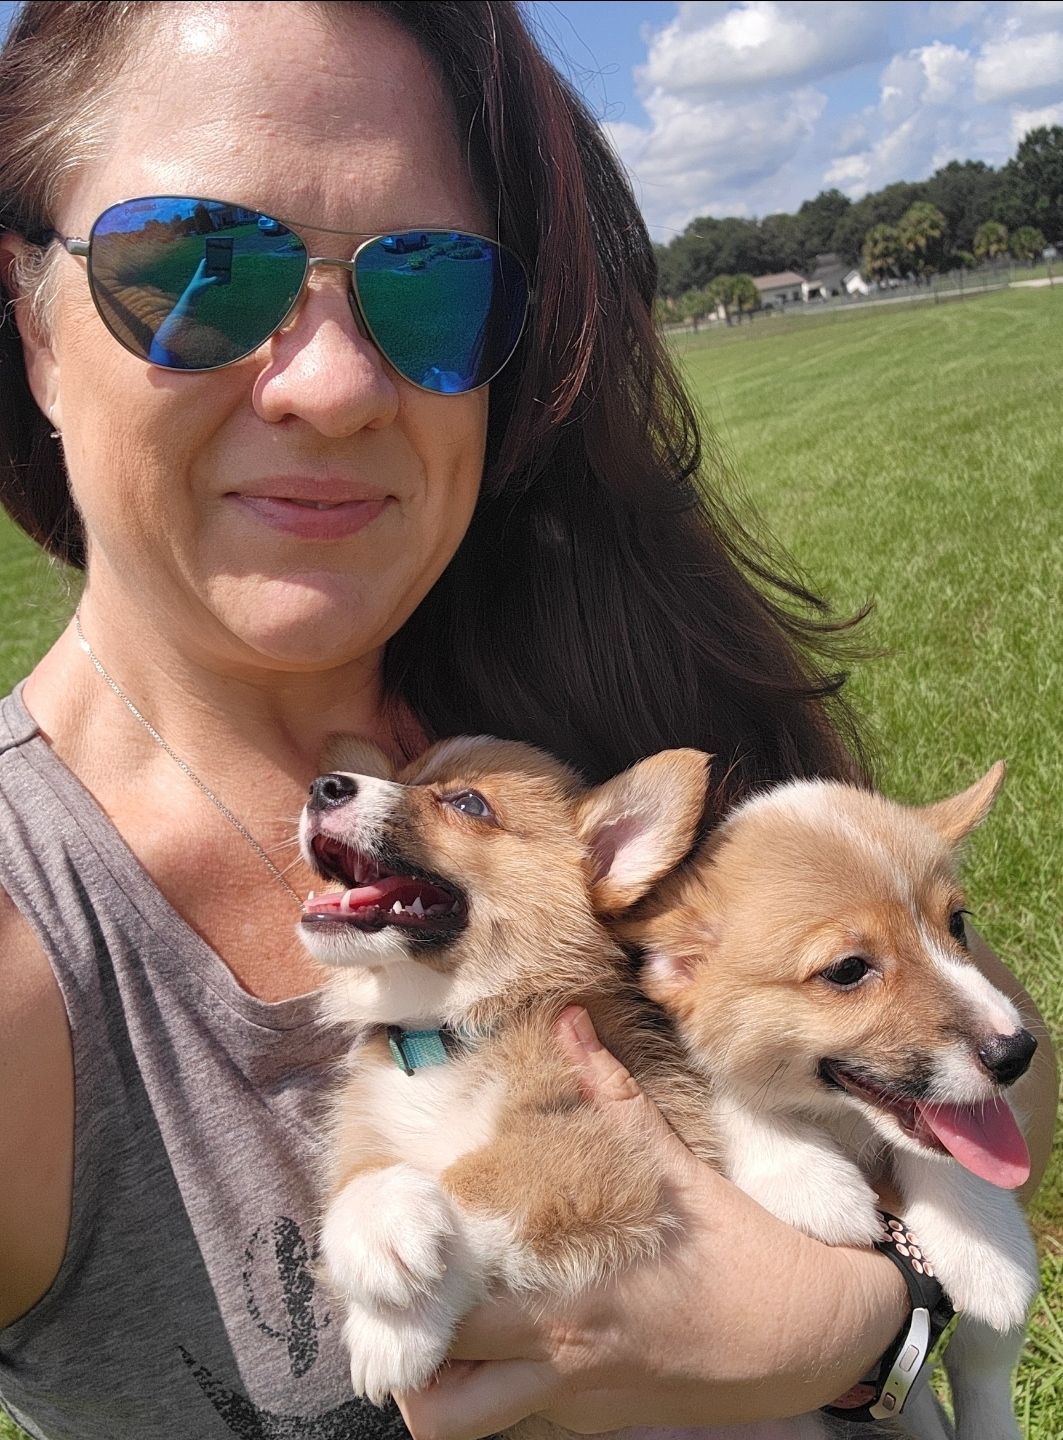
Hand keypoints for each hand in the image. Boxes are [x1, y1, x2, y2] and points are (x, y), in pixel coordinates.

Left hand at [397, 1010, 907, 1439]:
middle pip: (435, 1387)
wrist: (814, 1337)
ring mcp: (574, 1397)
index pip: (448, 1310)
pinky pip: (516, 1419)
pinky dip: (491, 1386)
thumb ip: (611, 1095)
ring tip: (433, 1331)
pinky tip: (500, 1337)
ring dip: (436, 1386)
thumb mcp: (675, 1167)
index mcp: (567, 1291)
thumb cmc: (743, 1249)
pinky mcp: (596, 1422)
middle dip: (400, 1343)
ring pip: (464, 1424)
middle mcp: (558, 1355)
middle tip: (398, 1288)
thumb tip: (571, 1020)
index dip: (404, 1286)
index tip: (395, 1248)